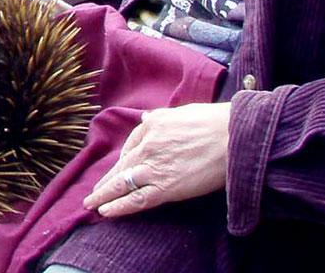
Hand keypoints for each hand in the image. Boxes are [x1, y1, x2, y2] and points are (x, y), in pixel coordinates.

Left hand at [84, 102, 230, 217]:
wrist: (233, 136)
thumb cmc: (213, 123)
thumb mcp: (180, 113)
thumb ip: (160, 119)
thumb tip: (146, 120)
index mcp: (151, 126)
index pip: (132, 146)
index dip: (124, 161)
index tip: (119, 171)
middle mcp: (148, 146)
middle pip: (121, 167)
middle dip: (106, 182)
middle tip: (93, 193)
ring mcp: (155, 167)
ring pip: (122, 184)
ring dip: (104, 196)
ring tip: (92, 205)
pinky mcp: (167, 187)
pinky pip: (137, 199)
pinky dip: (120, 206)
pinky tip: (107, 212)